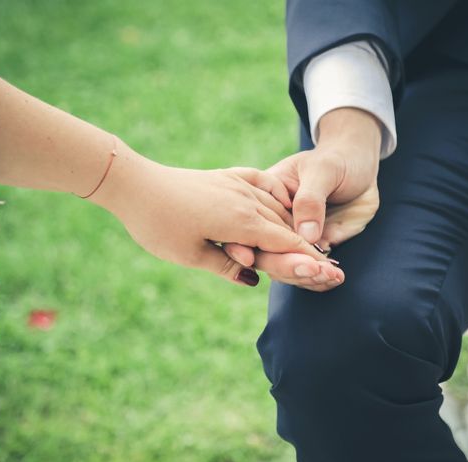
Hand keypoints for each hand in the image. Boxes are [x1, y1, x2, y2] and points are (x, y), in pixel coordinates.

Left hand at [90, 147, 325, 284]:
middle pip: (286, 225)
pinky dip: (277, 195)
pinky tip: (283, 201)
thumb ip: (226, 267)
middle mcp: (246, 199)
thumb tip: (253, 279)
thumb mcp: (191, 255)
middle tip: (326, 263)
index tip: (331, 271)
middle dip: (307, 244)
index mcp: (240, 221)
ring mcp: (237, 184)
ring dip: (293, 225)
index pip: (285, 242)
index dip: (309, 258)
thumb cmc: (159, 225)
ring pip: (276, 205)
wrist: (136, 185)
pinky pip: (263, 183)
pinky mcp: (227, 176)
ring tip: (308, 241)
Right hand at [224, 108, 380, 290]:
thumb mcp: (323, 170)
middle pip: (265, 254)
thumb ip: (311, 200)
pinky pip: (311, 271)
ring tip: (331, 275)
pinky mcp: (314, 249)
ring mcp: (294, 239)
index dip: (243, 246)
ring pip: (288, 269)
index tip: (250, 260)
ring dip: (306, 277)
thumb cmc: (336, 159)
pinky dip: (321, 280)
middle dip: (285, 266)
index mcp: (265, 200)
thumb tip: (306, 236)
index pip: (248, 227)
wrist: (359, 163)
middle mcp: (275, 224)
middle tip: (313, 269)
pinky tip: (335, 278)